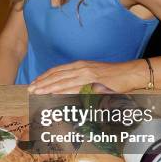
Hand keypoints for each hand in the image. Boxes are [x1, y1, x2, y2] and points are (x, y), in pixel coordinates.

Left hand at [28, 60, 144, 93]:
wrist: (129, 73)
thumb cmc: (113, 75)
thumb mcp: (93, 73)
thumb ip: (80, 79)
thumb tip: (67, 88)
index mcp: (80, 65)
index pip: (57, 70)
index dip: (44, 76)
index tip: (35, 82)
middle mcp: (81, 68)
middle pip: (57, 76)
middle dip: (42, 83)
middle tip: (30, 90)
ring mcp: (87, 76)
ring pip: (63, 83)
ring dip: (48, 89)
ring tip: (37, 93)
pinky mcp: (94, 85)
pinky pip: (76, 90)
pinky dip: (64, 93)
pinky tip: (55, 96)